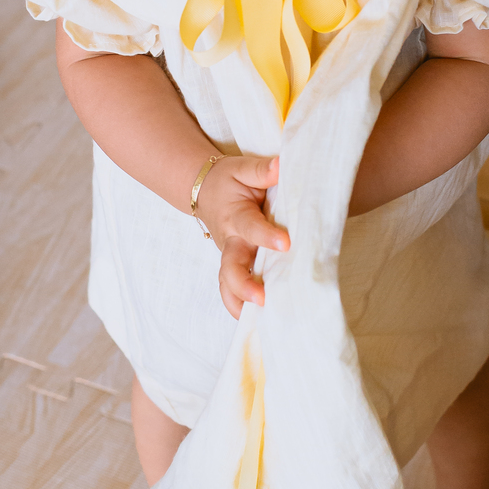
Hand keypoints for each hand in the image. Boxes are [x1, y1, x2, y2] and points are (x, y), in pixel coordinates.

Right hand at [194, 154, 289, 317]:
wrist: (203, 190)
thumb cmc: (228, 181)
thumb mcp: (242, 168)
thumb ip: (261, 170)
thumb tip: (280, 166)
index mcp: (236, 217)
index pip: (251, 228)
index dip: (266, 236)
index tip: (286, 243)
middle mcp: (231, 242)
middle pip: (230, 268)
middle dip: (243, 285)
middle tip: (262, 298)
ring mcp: (230, 257)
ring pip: (227, 285)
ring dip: (239, 303)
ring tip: (258, 320)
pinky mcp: (234, 266)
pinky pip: (232, 290)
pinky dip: (240, 307)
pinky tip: (260, 323)